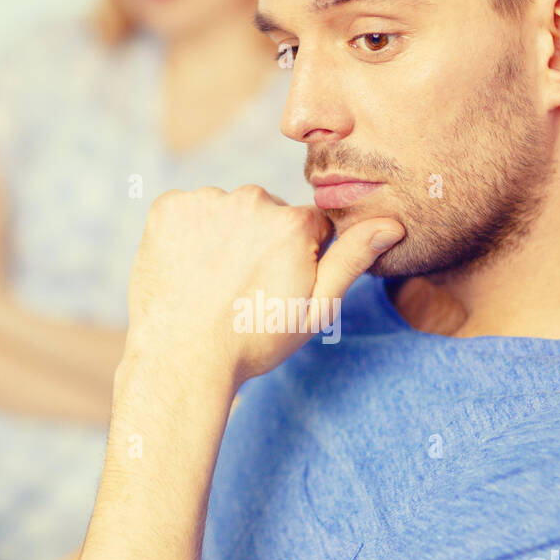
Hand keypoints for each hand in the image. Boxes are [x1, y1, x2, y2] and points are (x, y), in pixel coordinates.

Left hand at [123, 183, 404, 384]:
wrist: (182, 359)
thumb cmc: (254, 340)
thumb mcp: (315, 309)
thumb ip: (352, 259)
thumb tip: (391, 223)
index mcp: (293, 223)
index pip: (307, 227)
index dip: (296, 260)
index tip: (275, 289)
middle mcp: (252, 199)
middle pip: (266, 213)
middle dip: (260, 242)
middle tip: (242, 289)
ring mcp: (206, 201)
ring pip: (226, 211)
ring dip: (223, 236)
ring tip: (212, 282)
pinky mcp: (168, 207)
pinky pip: (188, 211)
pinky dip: (187, 233)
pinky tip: (187, 269)